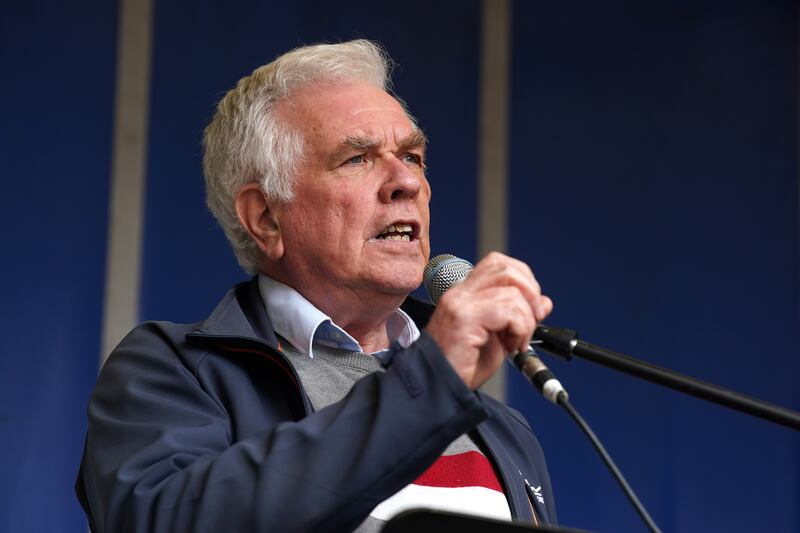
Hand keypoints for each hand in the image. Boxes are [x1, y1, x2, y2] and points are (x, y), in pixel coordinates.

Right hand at [425, 252, 552, 389]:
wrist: (438, 387)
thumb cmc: (461, 367)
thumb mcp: (499, 338)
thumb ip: (519, 317)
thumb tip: (543, 302)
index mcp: (466, 294)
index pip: (499, 264)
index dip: (523, 280)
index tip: (529, 309)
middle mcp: (461, 293)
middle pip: (506, 268)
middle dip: (530, 293)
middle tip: (530, 320)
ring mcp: (460, 303)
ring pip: (513, 292)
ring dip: (526, 321)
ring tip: (515, 342)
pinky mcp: (464, 318)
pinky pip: (508, 311)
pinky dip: (519, 329)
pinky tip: (510, 346)